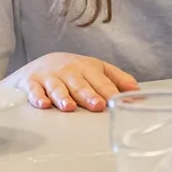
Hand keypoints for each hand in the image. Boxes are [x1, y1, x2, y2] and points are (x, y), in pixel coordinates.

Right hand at [10, 52, 138, 112]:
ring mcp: (50, 77)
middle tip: (97, 105)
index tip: (115, 101)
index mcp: (89, 68)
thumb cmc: (74, 71)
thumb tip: (139, 94)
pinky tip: (43, 104)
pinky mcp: (32, 83)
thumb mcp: (97, 70)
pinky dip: (37, 97)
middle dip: (88, 95)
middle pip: (80, 85)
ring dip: (63, 97)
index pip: (101, 81)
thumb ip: (118, 80)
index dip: (109, 92)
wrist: (39, 65)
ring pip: (58, 88)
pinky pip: (35, 91)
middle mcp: (70, 71)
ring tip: (69, 107)